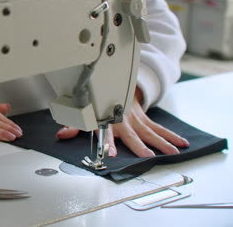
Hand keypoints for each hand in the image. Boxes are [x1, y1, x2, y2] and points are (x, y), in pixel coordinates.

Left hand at [56, 87, 189, 156]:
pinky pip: (159, 128)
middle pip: (133, 135)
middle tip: (147, 156)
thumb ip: (74, 125)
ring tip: (173, 152)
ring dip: (162, 142)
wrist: (115, 87)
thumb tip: (61, 135)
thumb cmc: (99, 103)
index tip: (112, 154)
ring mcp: (136, 120)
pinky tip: (182, 143)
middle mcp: (123, 121)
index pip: (107, 133)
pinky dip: (171, 136)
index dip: (109, 143)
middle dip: (140, 145)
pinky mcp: (145, 119)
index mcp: (107, 120)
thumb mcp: (85, 113)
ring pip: (150, 132)